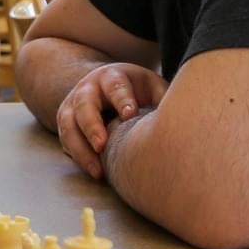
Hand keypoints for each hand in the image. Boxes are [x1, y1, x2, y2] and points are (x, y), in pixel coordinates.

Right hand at [55, 63, 166, 180]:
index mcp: (111, 77)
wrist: (104, 86)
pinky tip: (93, 171)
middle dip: (92, 126)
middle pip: (84, 105)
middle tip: (102, 146)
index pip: (115, 86)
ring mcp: (72, 106)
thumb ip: (162, 98)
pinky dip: (77, 156)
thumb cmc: (135, 90)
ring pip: (68, 126)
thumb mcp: (151, 87)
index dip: (122, 100)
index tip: (130, 115)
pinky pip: (66, 141)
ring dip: (81, 148)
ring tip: (97, 171)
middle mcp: (87, 89)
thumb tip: (182, 117)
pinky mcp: (66, 123)